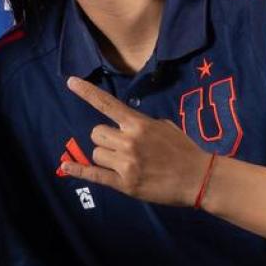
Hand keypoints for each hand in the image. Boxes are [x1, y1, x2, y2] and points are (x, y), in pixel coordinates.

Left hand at [62, 76, 210, 206]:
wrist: (198, 178)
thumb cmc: (184, 151)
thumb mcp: (164, 127)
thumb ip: (141, 124)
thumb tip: (125, 126)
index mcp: (138, 124)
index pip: (107, 104)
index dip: (87, 92)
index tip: (71, 82)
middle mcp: (129, 141)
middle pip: (96, 133)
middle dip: (105, 139)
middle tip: (122, 148)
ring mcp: (126, 163)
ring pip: (96, 153)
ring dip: (105, 157)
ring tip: (125, 163)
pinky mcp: (125, 184)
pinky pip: (94, 175)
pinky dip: (78, 170)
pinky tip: (66, 166)